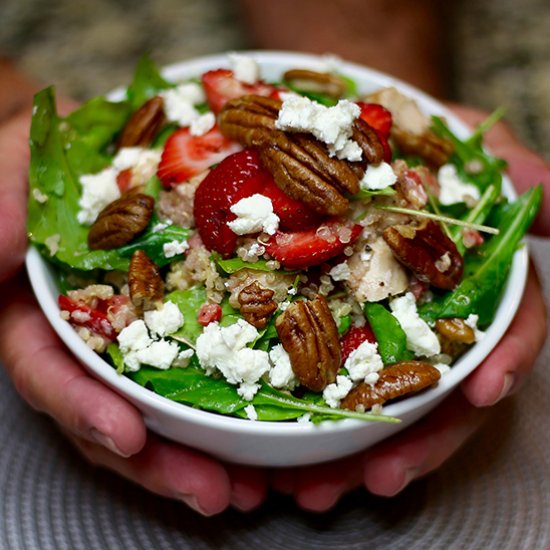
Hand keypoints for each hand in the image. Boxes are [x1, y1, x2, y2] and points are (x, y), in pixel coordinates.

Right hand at [0, 111, 267, 515]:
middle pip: (119, 411)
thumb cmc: (51, 160)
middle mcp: (95, 334)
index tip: (126, 437)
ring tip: (254, 486)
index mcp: (44, 312)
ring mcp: (147, 331)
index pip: (52, 372)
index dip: (84, 409)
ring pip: (170, 406)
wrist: (106, 145)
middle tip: (216, 492)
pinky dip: (243, 403)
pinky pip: (218, 365)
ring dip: (208, 452)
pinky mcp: (194, 317)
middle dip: (162, 460)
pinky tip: (277, 429)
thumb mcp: (15, 173)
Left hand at [270, 106, 548, 510]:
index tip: (481, 394)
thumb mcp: (465, 145)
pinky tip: (275, 448)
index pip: (504, 331)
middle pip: (432, 393)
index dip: (502, 362)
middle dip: (411, 443)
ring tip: (311, 486)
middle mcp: (426, 316)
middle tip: (370, 478)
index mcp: (469, 283)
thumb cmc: (412, 141)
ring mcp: (372, 326)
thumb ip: (514, 172)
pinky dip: (299, 419)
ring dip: (345, 453)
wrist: (345, 133)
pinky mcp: (323, 327)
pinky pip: (314, 380)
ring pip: (371, 403)